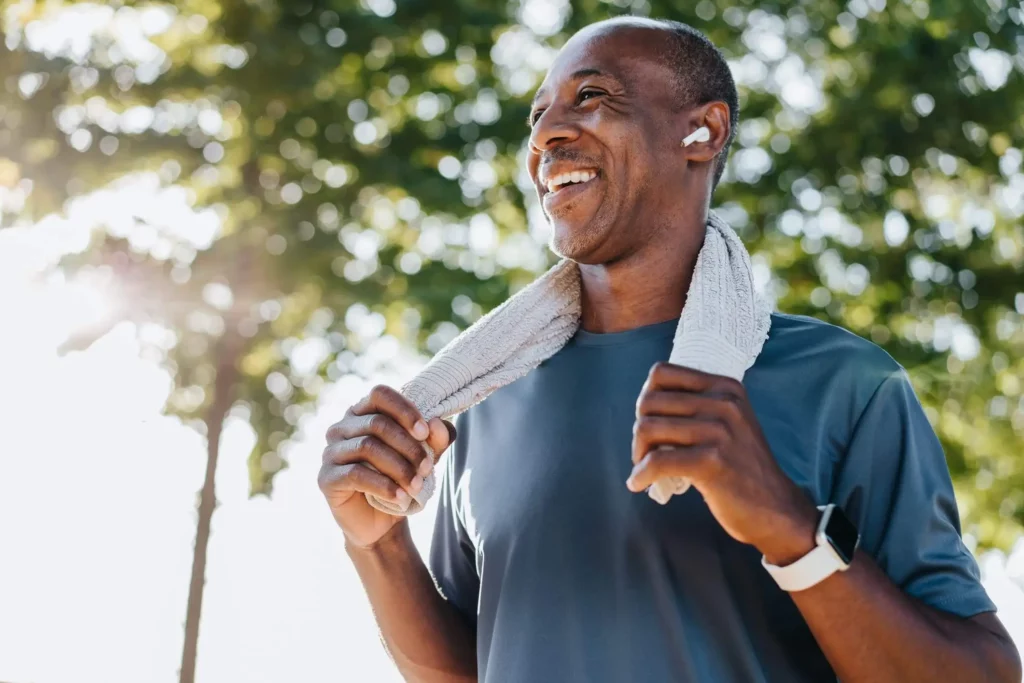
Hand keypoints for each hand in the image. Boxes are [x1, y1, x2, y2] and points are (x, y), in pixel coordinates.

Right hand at [318, 385, 455, 548]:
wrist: (381, 521)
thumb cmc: (401, 479)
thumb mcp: (425, 456)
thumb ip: (435, 438)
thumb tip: (436, 424)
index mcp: (363, 412)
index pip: (380, 395)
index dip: (404, 410)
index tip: (424, 433)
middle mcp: (342, 427)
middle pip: (377, 424)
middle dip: (408, 446)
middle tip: (427, 468)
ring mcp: (330, 452)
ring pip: (367, 447)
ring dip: (399, 467)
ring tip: (416, 486)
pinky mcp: (326, 478)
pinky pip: (355, 474)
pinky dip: (384, 486)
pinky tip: (401, 497)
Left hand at [627, 362, 818, 564]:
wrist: (776, 507)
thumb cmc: (742, 467)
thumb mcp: (729, 422)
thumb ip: (697, 406)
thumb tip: (646, 402)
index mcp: (725, 387)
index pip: (662, 373)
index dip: (647, 398)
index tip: (650, 421)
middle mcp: (724, 403)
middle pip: (649, 401)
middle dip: (639, 430)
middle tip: (646, 452)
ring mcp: (719, 432)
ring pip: (648, 428)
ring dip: (638, 452)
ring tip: (644, 468)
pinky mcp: (710, 462)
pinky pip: (656, 461)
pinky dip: (641, 474)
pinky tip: (639, 484)